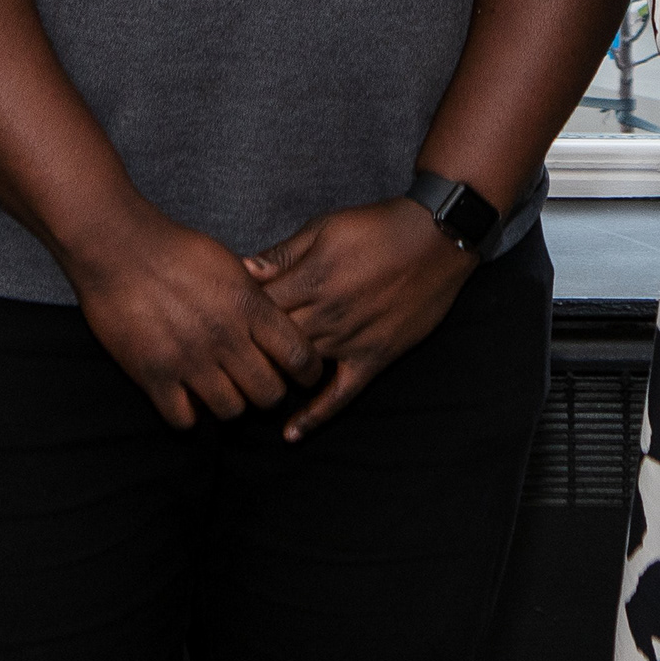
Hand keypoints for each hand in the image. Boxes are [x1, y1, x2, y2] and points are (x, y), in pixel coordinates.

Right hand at [70, 210, 324, 429]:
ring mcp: (189, 360)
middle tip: (257, 385)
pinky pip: (183, 420)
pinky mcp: (154, 376)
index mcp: (249, 307)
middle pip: (269, 394)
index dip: (307, 372)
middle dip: (268, 393)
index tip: (302, 375)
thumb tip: (277, 318)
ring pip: (230, 412)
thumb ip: (256, 296)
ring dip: (229, 404)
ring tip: (220, 391)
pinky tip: (185, 399)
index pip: (299, 357)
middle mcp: (225, 338)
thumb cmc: (175, 249)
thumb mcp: (230, 264)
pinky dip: (188, 415)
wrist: (118, 247)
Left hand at [248, 200, 480, 437]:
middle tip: (227, 357)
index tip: (222, 319)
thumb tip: (242, 269)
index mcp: (310, 280)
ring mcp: (350, 340)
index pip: (257, 309)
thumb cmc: (378, 227)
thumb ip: (283, 254)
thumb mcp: (324, 227)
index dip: (235, 315)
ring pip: (298, 369)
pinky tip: (291, 434)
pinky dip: (315, 416)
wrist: (437, 239)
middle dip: (246, 350)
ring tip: (246, 386)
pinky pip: (341, 395)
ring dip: (272, 377)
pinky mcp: (374, 357)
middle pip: (271, 343)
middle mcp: (326, 315)